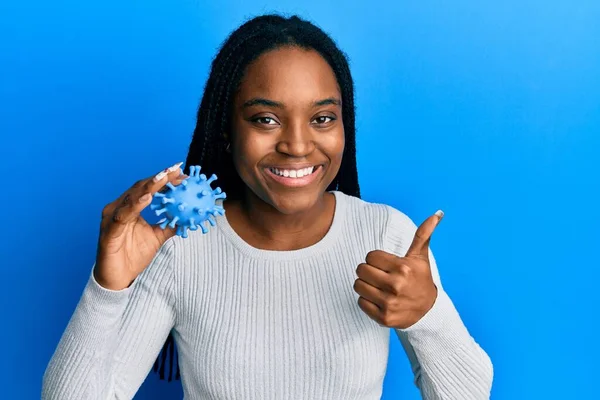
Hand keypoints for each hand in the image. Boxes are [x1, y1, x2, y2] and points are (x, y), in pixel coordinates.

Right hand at [94, 162, 186, 290]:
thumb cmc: (133, 256)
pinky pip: (123, 215)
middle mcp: (119, 208)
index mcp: (129, 208)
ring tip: (164, 177)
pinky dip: (135, 205)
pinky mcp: (108, 230)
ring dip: (149, 186)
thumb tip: (188, 216)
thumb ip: (170, 226)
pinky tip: (148, 197)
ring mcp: (112, 218)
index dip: (164, 179)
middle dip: (159, 177)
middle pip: (140, 187)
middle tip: (175, 169)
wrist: (118, 279)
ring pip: (131, 197)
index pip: (148, 188)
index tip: (181, 172)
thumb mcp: (157, 238)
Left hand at [354, 210, 443, 328]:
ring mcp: (389, 303)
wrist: (427, 312)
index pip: (370, 256)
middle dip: (368, 271)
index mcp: (403, 268)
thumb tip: (437, 213)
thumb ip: (423, 234)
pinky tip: (379, 299)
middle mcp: (396, 285)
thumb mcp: (420, 257)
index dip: (376, 259)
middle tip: (379, 275)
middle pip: (361, 270)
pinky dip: (367, 301)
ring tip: (378, 287)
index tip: (386, 265)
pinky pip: (360, 302)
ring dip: (365, 285)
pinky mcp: (383, 318)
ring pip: (358, 285)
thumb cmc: (420, 279)